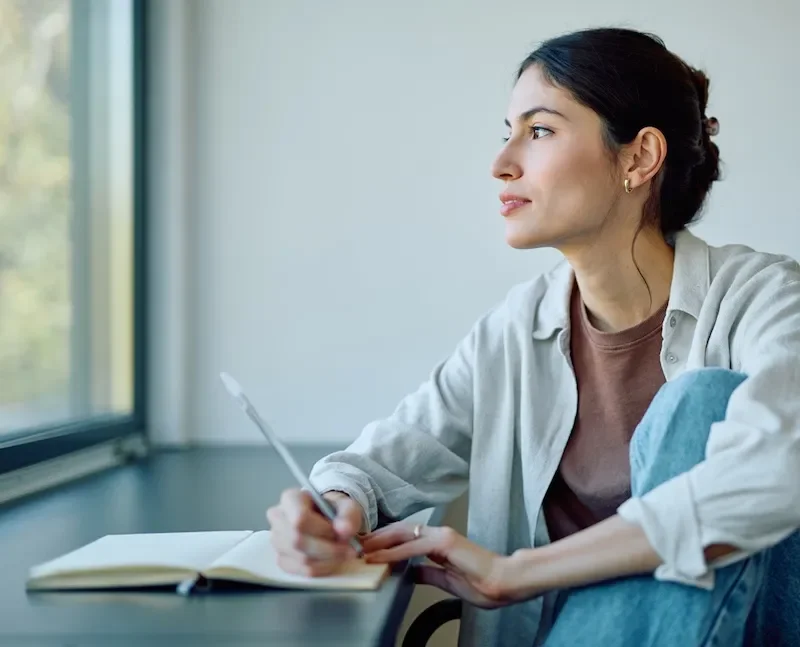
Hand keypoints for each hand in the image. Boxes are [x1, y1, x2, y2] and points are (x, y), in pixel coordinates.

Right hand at [267, 488, 362, 576]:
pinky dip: (322, 568)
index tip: (340, 532)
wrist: (326, 519)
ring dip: (328, 560)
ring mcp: (276, 540)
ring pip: (301, 558)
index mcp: (290, 498)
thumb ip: (348, 515)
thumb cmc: (333, 510)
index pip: (299, 519)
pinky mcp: (281, 559)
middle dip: (328, 548)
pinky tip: (332, 560)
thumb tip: (344, 530)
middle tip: (347, 547)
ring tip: (342, 552)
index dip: (322, 530)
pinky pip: (302, 571)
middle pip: (298, 541)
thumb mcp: (346, 506)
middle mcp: (278, 518)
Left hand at [362, 523, 522, 608]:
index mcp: (440, 543)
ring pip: (403, 534)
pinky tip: (380, 557)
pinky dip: (394, 551)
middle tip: (356, 545)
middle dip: (376, 538)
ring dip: (380, 542)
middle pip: (399, 531)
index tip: (367, 550)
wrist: (506, 582)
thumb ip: (429, 573)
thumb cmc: (484, 583)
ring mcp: (442, 536)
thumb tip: (412, 572)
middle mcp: (439, 534)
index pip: (405, 537)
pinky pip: (414, 546)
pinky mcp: (446, 543)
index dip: (385, 542)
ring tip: (361, 550)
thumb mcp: (447, 581)